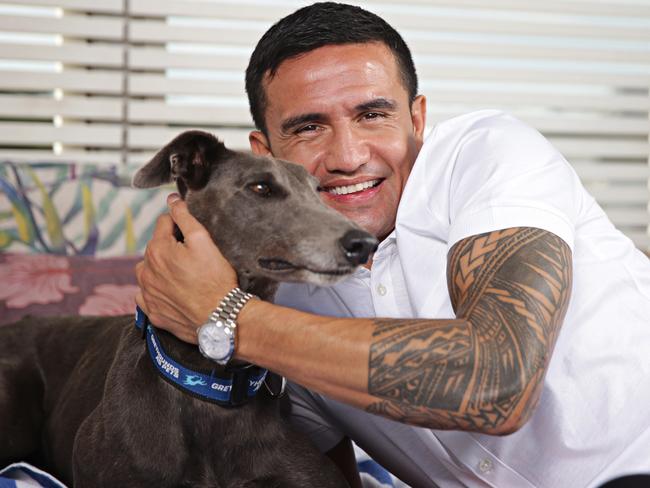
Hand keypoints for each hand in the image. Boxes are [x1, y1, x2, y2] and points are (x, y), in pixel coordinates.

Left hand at [135, 193, 237, 343]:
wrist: (220, 318)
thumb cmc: (216, 280)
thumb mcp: (203, 241)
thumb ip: (184, 218)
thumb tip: (172, 200)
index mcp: (157, 250)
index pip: (163, 224)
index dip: (179, 226)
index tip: (192, 235)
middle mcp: (146, 271)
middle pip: (155, 248)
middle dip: (170, 247)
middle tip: (193, 257)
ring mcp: (148, 294)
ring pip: (148, 271)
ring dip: (160, 269)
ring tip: (183, 275)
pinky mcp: (153, 312)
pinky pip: (147, 296)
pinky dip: (156, 291)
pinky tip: (174, 293)